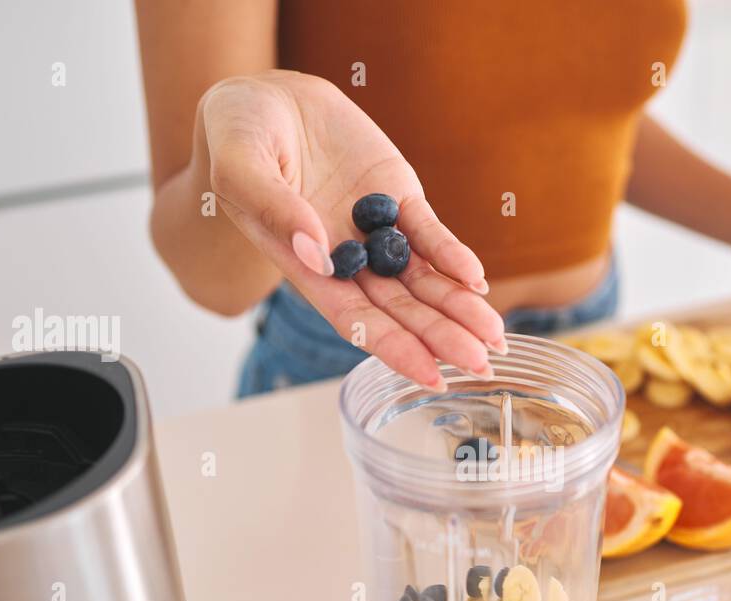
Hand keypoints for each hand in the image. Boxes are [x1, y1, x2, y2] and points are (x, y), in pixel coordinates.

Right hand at [196, 71, 504, 388]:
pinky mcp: (398, 197)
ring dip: (458, 306)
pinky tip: (475, 277)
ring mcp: (376, 230)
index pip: (354, 319)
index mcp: (304, 267)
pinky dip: (452, 254)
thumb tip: (318, 252)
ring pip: (423, 279)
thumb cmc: (237, 135)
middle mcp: (345, 260)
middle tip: (480, 362)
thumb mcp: (239, 165)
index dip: (393, 348)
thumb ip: (273, 208)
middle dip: (441, 337)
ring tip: (493, 334)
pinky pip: (430, 233)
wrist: (266, 96)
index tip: (430, 374)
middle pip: (400, 309)